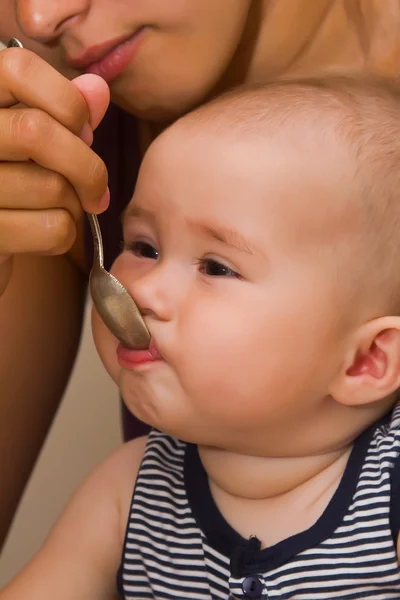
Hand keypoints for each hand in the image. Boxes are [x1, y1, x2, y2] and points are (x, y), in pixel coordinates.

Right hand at [0, 47, 109, 293]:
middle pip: (37, 131)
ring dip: (74, 206)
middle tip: (96, 191)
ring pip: (52, 187)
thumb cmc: (13, 183)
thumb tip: (98, 89)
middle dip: (86, 166)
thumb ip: (65, 111)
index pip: (18, 68)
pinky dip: (65, 236)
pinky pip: (52, 229)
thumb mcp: (34, 140)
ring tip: (59, 210)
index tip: (84, 131)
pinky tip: (47, 232)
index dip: (68, 100)